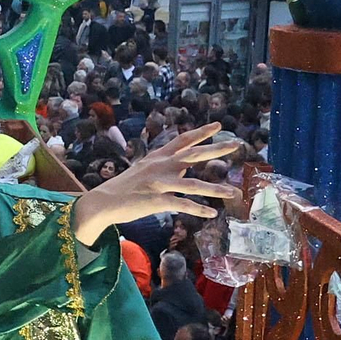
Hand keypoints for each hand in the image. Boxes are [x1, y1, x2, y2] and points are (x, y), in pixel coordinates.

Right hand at [71, 121, 238, 247]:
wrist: (102, 202)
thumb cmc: (124, 188)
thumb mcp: (143, 170)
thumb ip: (163, 166)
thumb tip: (182, 167)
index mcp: (158, 157)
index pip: (183, 140)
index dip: (201, 132)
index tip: (218, 125)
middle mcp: (160, 166)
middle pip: (193, 154)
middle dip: (217, 149)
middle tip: (237, 144)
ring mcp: (159, 183)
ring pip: (193, 184)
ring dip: (215, 189)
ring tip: (234, 192)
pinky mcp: (156, 200)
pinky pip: (183, 205)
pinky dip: (198, 209)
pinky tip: (212, 213)